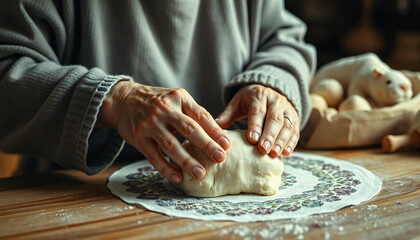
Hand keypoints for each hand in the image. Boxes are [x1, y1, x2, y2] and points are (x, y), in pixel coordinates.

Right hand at [97, 81, 229, 182]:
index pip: (201, 115)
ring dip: (187, 161)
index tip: (227, 144)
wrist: (123, 99)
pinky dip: (166, 168)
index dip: (215, 130)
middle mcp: (165, 110)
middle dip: (206, 145)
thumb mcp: (176, 99)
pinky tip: (177, 177)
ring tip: (200, 173)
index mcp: (179, 98)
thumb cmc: (157, 102)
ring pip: (171, 145)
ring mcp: (150, 124)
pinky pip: (154, 156)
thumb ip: (193, 113)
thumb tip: (217, 135)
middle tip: (220, 158)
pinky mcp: (138, 137)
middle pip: (189, 129)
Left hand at [216, 84, 298, 156]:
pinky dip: (291, 142)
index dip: (255, 126)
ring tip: (275, 154)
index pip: (258, 111)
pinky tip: (286, 153)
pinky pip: (295, 130)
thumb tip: (215, 127)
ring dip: (281, 140)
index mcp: (259, 96)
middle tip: (263, 150)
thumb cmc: (249, 101)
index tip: (252, 140)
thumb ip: (227, 115)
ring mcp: (287, 109)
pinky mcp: (295, 118)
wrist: (269, 90)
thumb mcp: (237, 104)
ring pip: (287, 125)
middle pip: (274, 119)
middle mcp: (276, 101)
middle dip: (269, 135)